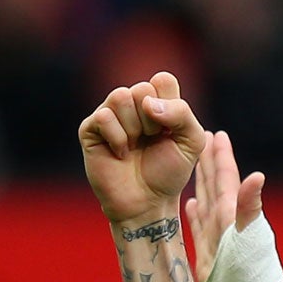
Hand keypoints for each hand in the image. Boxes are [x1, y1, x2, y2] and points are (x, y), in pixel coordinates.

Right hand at [78, 71, 206, 225]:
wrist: (148, 202)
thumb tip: (146, 102)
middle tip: (152, 141)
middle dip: (154, 121)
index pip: (163, 80)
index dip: (171, 105)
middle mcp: (131, 103)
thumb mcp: (192, 143)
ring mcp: (109, 114)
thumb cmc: (169, 172)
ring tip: (135, 146)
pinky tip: (120, 153)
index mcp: (157, 101)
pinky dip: (118, 139)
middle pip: (142, 89)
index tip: (171, 131)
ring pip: (121, 96)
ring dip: (135, 128)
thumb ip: (182, 114)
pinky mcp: (91, 128)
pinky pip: (104, 117)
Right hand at [188, 128, 265, 281]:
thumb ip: (250, 205)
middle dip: (207, 161)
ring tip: (191, 164)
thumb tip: (257, 175)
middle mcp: (225, 220)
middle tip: (200, 136)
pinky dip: (194, 212)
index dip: (221, 155)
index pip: (226, 177)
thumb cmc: (252, 270)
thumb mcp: (249, 235)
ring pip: (204, 200)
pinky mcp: (208, 250)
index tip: (216, 133)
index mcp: (233, 212)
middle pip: (213, 183)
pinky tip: (190, 202)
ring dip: (199, 182)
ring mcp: (217, 234)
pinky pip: (199, 225)